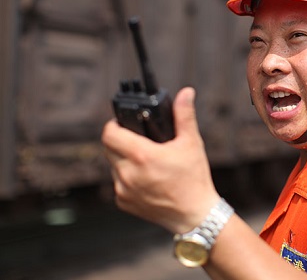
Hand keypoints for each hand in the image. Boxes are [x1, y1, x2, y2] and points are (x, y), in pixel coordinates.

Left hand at [102, 87, 218, 233]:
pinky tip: (146, 178)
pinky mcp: (123, 202)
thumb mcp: (191, 143)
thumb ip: (184, 116)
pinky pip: (118, 183)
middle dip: (120, 140)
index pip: (109, 133)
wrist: (195, 215)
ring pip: (113, 166)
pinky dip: (127, 177)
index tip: (123, 123)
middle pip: (109, 148)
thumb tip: (186, 93)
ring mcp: (123, 190)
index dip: (114, 124)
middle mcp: (127, 173)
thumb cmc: (194, 179)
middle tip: (138, 139)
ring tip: (144, 160)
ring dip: (123, 159)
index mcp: (142, 155)